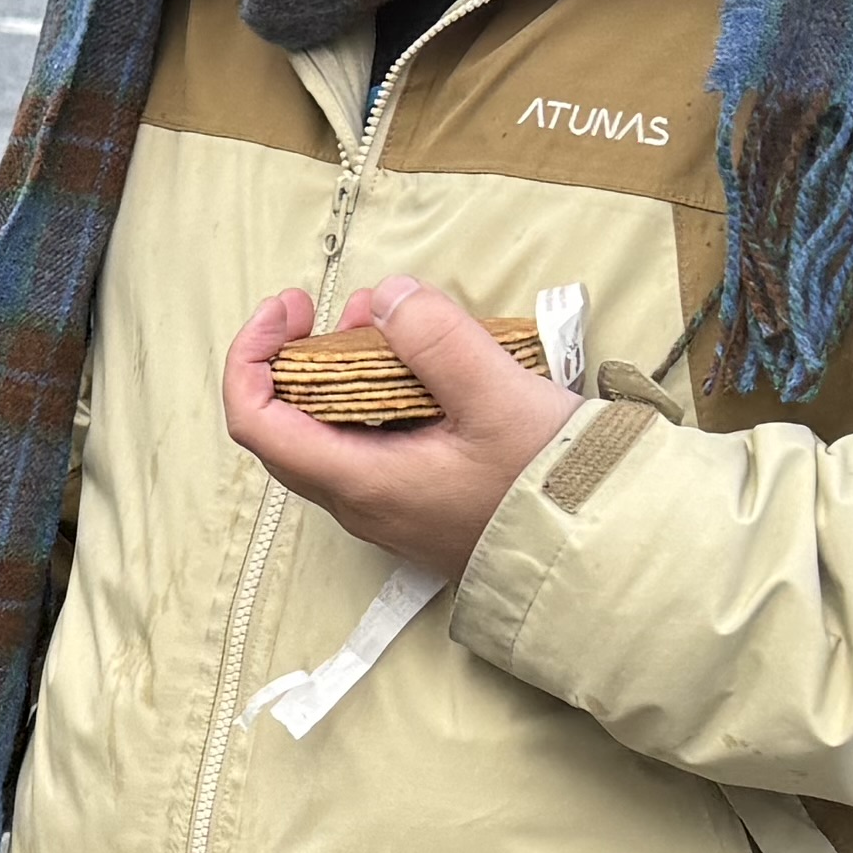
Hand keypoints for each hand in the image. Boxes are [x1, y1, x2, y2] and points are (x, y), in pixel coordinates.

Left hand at [223, 275, 583, 577]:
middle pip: (286, 426)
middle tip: (325, 310)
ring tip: (381, 320)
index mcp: (360, 481)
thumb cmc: (548, 486)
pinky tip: (418, 365)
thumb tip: (388, 299)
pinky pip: (371, 445)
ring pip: (330, 434)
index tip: (288, 308)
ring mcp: (389, 507)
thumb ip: (437, 340)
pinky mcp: (419, 502)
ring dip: (338, 373)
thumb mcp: (498, 396)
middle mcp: (361, 503)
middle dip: (293, 358)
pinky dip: (374, 397)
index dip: (252, 356)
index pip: (257, 422)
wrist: (601, 552)